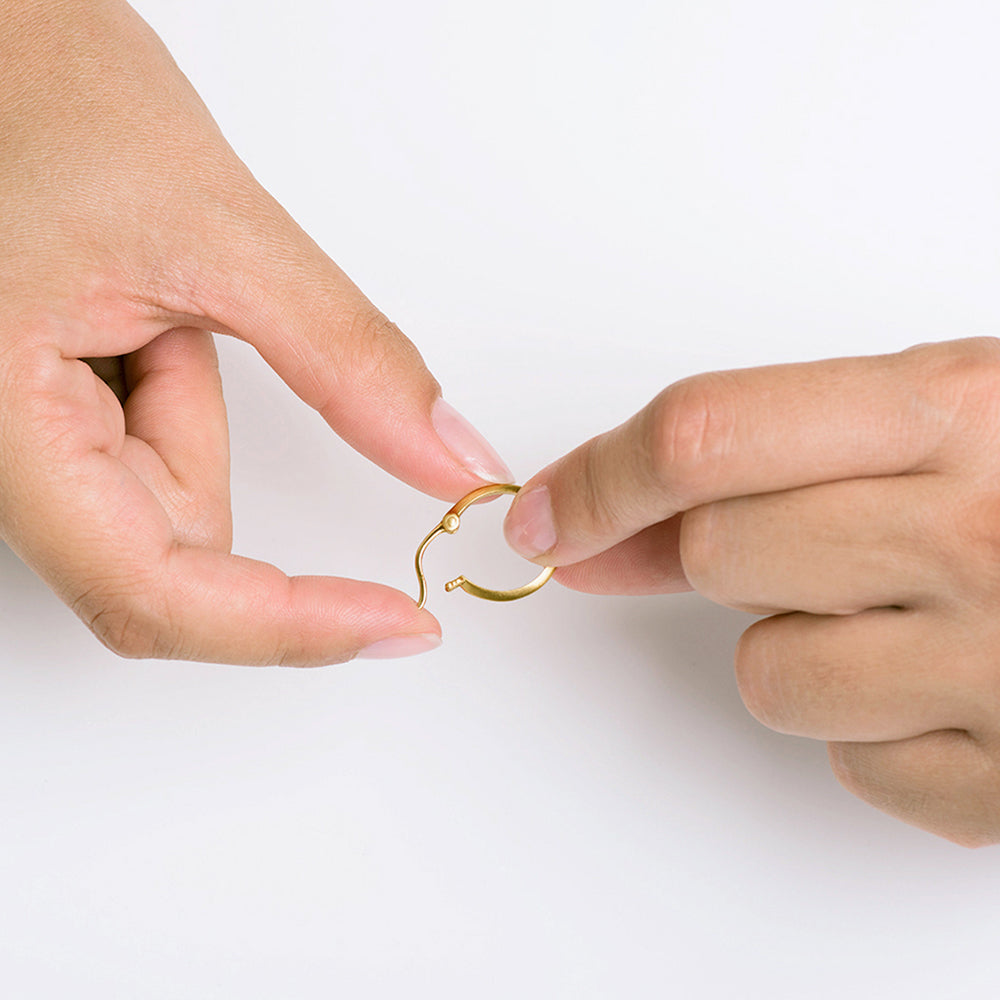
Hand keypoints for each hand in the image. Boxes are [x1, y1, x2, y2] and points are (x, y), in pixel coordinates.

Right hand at [0, 0, 509, 664]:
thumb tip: (452, 461)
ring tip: (154, 298)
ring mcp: (26, 452)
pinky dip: (188, 406)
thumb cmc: (48, 96)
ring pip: (168, 513)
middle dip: (233, 470)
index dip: (288, 628)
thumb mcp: (222, 232)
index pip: (154, 591)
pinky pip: (154, 464)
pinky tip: (147, 322)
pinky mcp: (55, 431)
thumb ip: (349, 361)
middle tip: (247, 380)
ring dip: (203, 414)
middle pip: (165, 565)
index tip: (397, 624)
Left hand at [504, 337, 999, 845]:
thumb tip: (598, 527)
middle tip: (819, 538)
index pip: (707, 438)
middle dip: (728, 552)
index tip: (545, 518)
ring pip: (772, 675)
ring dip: (807, 644)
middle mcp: (982, 538)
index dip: (599, 479)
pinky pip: (855, 764)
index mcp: (964, 412)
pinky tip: (953, 682)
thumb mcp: (940, 418)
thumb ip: (763, 458)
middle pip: (719, 556)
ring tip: (911, 608)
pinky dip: (878, 728)